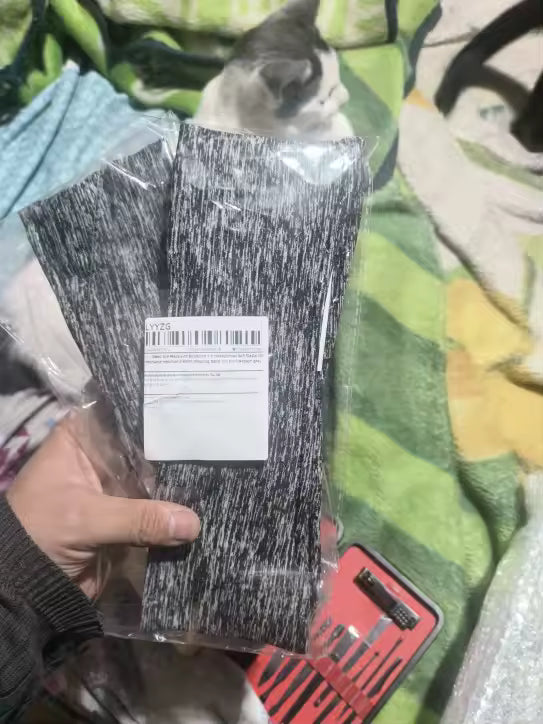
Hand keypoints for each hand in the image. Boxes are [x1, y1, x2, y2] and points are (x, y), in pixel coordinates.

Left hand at [6, 418, 199, 598]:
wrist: (25, 591)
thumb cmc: (40, 534)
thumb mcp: (86, 519)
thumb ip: (140, 518)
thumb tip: (193, 523)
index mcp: (80, 440)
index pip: (125, 416)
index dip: (157, 416)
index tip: (197, 413)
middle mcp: (100, 459)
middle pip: (146, 449)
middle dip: (177, 454)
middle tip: (216, 448)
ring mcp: (115, 489)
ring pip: (155, 481)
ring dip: (180, 486)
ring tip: (219, 476)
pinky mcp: (126, 518)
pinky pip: (156, 511)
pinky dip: (174, 514)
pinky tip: (206, 506)